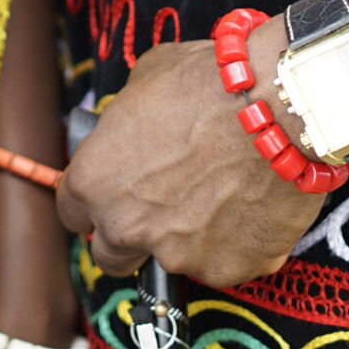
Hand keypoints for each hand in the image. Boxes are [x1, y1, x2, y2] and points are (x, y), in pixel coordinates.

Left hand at [55, 39, 316, 290]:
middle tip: (163, 203)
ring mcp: (178, 256)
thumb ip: (126, 120)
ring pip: (175, 257)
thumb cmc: (209, 82)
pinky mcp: (228, 269)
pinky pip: (227, 260)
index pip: (72, 211)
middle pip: (110, 254)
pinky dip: (237, 240)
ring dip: (190, 234)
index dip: (94, 199)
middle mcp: (126, 228)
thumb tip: (130, 127)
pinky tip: (253, 200)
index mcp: (94, 181)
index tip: (115, 190)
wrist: (277, 104)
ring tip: (225, 189)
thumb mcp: (146, 80)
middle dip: (129, 235)